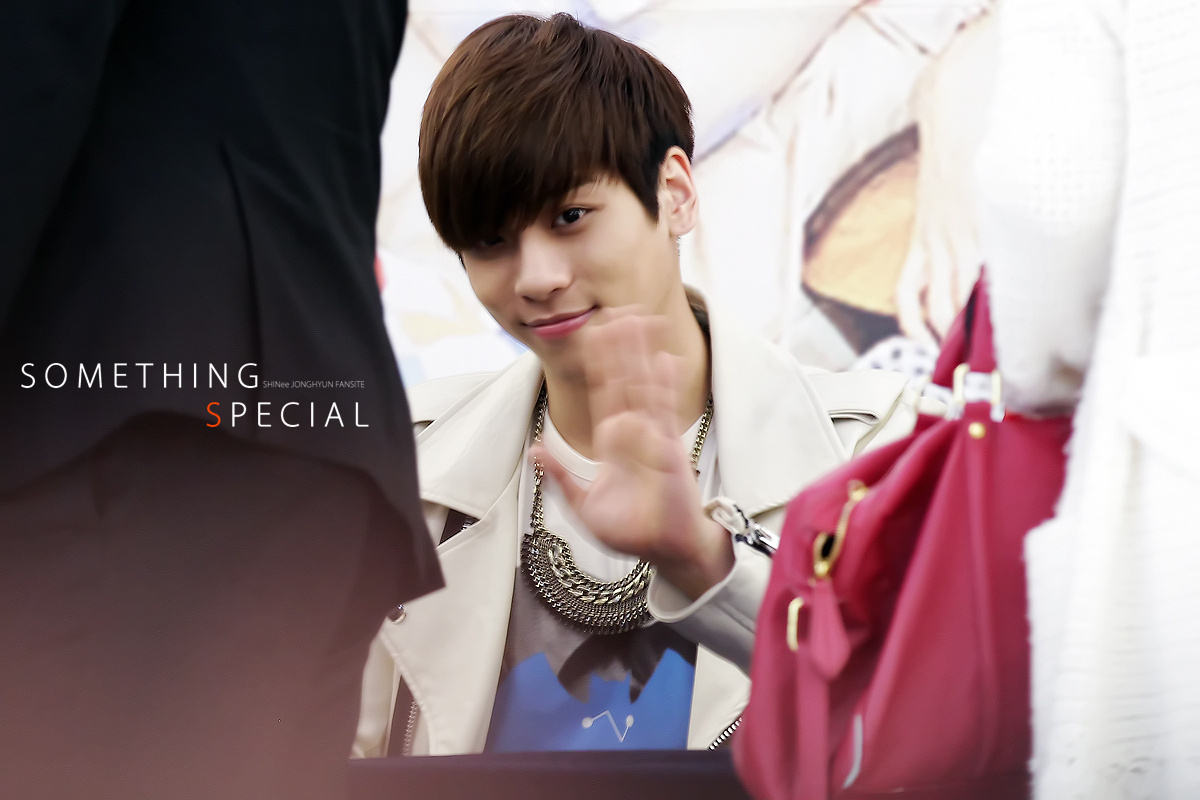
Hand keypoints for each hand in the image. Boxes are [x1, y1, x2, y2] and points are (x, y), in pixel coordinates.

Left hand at [532, 311, 732, 600]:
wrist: (667, 551)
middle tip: (619, 309)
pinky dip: (666, 387)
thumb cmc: (631, 532)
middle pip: (625, 380)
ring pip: (645, 387)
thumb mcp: (583, 505)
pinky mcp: (671, 450)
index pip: (603, 393)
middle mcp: (632, 433)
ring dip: (643, 354)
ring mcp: (653, 438)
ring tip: (643, 321)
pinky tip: (666, 361)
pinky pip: (666, 414)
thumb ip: (559, 477)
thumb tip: (532, 451)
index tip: (595, 333)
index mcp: (611, 442)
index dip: (599, 364)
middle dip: (622, 347)